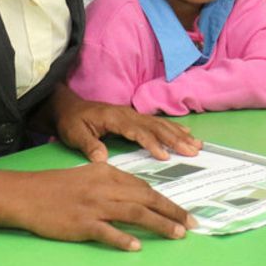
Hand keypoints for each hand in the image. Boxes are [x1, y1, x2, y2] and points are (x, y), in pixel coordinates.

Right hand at [16, 162, 194, 251]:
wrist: (26, 195)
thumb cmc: (57, 187)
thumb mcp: (88, 176)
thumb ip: (113, 184)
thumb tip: (138, 196)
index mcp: (108, 174)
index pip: (144, 188)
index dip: (166, 201)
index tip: (183, 213)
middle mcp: (105, 187)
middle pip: (146, 199)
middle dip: (172, 211)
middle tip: (192, 223)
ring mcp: (94, 206)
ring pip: (134, 213)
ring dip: (159, 224)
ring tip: (178, 234)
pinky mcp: (81, 223)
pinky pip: (107, 232)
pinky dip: (123, 239)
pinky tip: (137, 246)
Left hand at [50, 84, 201, 162]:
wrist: (68, 107)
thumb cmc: (72, 122)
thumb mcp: (74, 134)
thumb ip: (88, 145)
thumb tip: (102, 159)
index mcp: (115, 118)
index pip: (137, 131)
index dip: (152, 143)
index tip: (165, 156)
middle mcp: (128, 114)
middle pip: (155, 126)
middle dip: (175, 139)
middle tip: (193, 151)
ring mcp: (133, 115)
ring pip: (160, 124)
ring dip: (179, 134)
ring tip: (197, 145)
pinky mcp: (135, 118)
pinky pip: (158, 122)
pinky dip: (175, 128)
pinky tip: (187, 133)